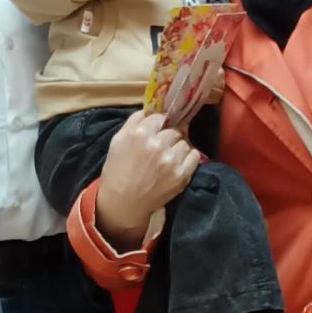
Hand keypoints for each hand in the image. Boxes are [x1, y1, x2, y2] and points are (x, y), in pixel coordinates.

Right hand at [94, 110, 200, 248]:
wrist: (124, 202)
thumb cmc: (117, 170)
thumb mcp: (117, 141)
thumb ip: (133, 122)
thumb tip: (148, 110)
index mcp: (139, 133)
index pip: (159, 117)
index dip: (158, 124)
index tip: (157, 131)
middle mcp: (157, 144)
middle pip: (174, 130)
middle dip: (168, 136)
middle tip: (162, 146)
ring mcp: (171, 160)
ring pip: (184, 143)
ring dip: (178, 147)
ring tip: (169, 157)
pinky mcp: (181, 175)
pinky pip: (194, 156)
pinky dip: (189, 157)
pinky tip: (179, 162)